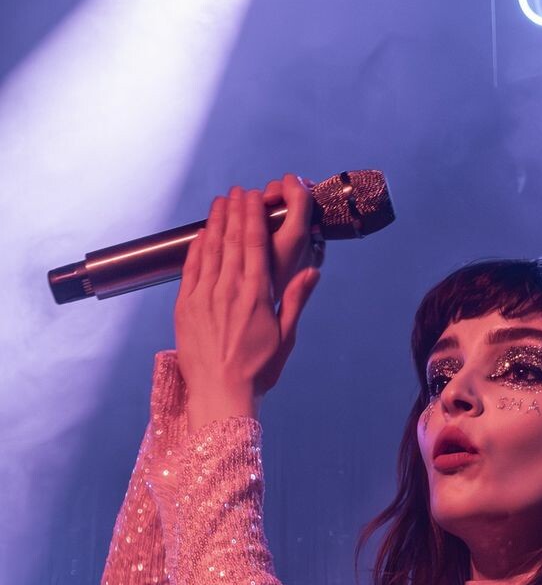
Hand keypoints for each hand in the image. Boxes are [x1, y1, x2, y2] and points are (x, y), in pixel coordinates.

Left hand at [175, 174, 320, 429]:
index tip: (253, 197)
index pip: (254, 245)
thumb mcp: (285, 337)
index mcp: (256, 296)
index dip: (252, 217)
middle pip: (232, 240)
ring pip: (210, 249)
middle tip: (237, 191)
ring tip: (220, 203)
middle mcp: (228, 290)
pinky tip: (202, 234)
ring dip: (215, 223)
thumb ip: (295, 301)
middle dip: (234, 212)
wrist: (219, 393)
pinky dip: (197, 248)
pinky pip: (191, 269)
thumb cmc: (257, 371)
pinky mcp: (186, 306)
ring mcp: (204, 296)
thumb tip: (311, 272)